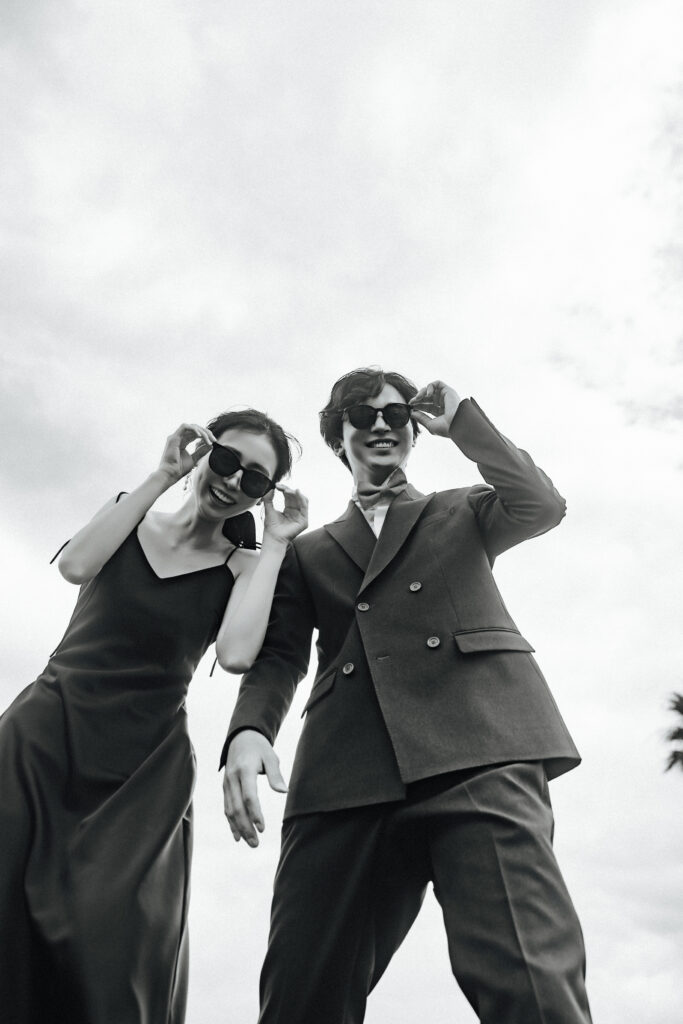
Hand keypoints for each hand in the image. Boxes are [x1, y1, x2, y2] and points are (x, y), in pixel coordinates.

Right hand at [158, 423, 215, 482]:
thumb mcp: (194, 459)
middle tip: (214, 440)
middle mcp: (178, 438)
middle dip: (206, 432)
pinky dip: (194, 429)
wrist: (170, 474)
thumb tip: (210, 445)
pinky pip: (185, 427)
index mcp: (182, 442)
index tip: (214, 442)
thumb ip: (201, 451)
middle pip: (194, 429)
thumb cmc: (179, 469)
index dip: (205, 436)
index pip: (195, 434)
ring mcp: (175, 437)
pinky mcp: (173, 437)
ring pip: (191, 427)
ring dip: (202, 431)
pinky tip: (200, 435)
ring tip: (208, 439)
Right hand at [223, 730, 287, 846]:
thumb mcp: (270, 756)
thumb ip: (275, 775)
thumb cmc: (259, 748)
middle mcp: (232, 778)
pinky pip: (227, 807)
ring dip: (239, 828)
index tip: (262, 827)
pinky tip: (237, 835)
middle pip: (237, 807)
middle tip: (255, 843)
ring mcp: (226, 783)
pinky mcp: (225, 787)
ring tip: (250, 842)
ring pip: (230, 809)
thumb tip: (283, 792)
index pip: (249, 795)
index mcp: (245, 769)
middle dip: (246, 827)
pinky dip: (231, 822)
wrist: (241, 738)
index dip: (255, 813)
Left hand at [262, 485, 308, 544]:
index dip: (284, 489)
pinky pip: (305, 507)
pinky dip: (302, 498)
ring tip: (286, 490)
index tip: (277, 485)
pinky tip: (297, 492)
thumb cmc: (271, 527)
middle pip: (296, 496)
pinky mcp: (304, 521)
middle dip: (289, 490)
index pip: (289, 496)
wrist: (273, 537)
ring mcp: (301, 516)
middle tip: (281, 487)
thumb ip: (269, 499)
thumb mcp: (269, 509)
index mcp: (289, 509)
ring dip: (295, 493)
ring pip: (302, 500)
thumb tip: (270, 489)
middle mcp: (296, 512)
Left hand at [409, 380, 461, 436]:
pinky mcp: (448, 391)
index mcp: (442, 413)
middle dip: (418, 399)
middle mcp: (445, 404)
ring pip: (431, 389)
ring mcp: (446, 397)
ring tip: (417, 398)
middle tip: (411, 402)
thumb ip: (421, 418)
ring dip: (422, 392)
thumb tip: (412, 413)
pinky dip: (430, 387)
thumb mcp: (430, 424)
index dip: (419, 405)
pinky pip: (437, 383)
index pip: (428, 407)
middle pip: (428, 398)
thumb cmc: (446, 428)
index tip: (411, 407)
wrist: (457, 424)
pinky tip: (427, 395)